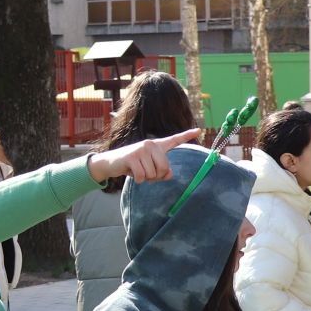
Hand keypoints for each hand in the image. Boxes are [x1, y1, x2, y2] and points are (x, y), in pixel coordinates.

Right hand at [86, 129, 201, 184]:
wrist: (111, 163)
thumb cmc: (133, 166)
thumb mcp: (149, 169)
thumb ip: (162, 172)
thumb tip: (169, 175)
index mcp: (157, 146)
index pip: (174, 140)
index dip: (187, 136)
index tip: (199, 130)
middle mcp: (150, 144)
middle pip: (165, 168)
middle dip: (156, 177)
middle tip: (146, 173)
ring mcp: (141, 149)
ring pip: (153, 174)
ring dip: (146, 178)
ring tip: (137, 171)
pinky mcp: (132, 156)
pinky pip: (142, 176)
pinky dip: (138, 179)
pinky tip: (131, 172)